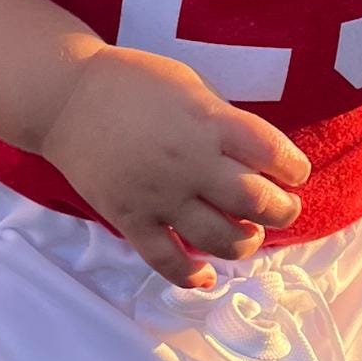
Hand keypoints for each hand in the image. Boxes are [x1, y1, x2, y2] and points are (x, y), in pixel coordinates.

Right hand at [38, 45, 311, 289]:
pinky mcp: (131, 220)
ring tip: (249, 234)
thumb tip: (257, 155)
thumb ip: (223, 121)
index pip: (272, 152)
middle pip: (255, 201)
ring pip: (219, 239)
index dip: (294, 166)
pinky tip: (206, 277)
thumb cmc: (133, 83)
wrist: (66, 99)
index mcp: (209, 122)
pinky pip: (166, 260)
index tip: (295, 172)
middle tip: (284, 208)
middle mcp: (191, 163)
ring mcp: (160, 196)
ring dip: (246, 243)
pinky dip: (191, 276)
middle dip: (282, 210)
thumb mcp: (191, 86)